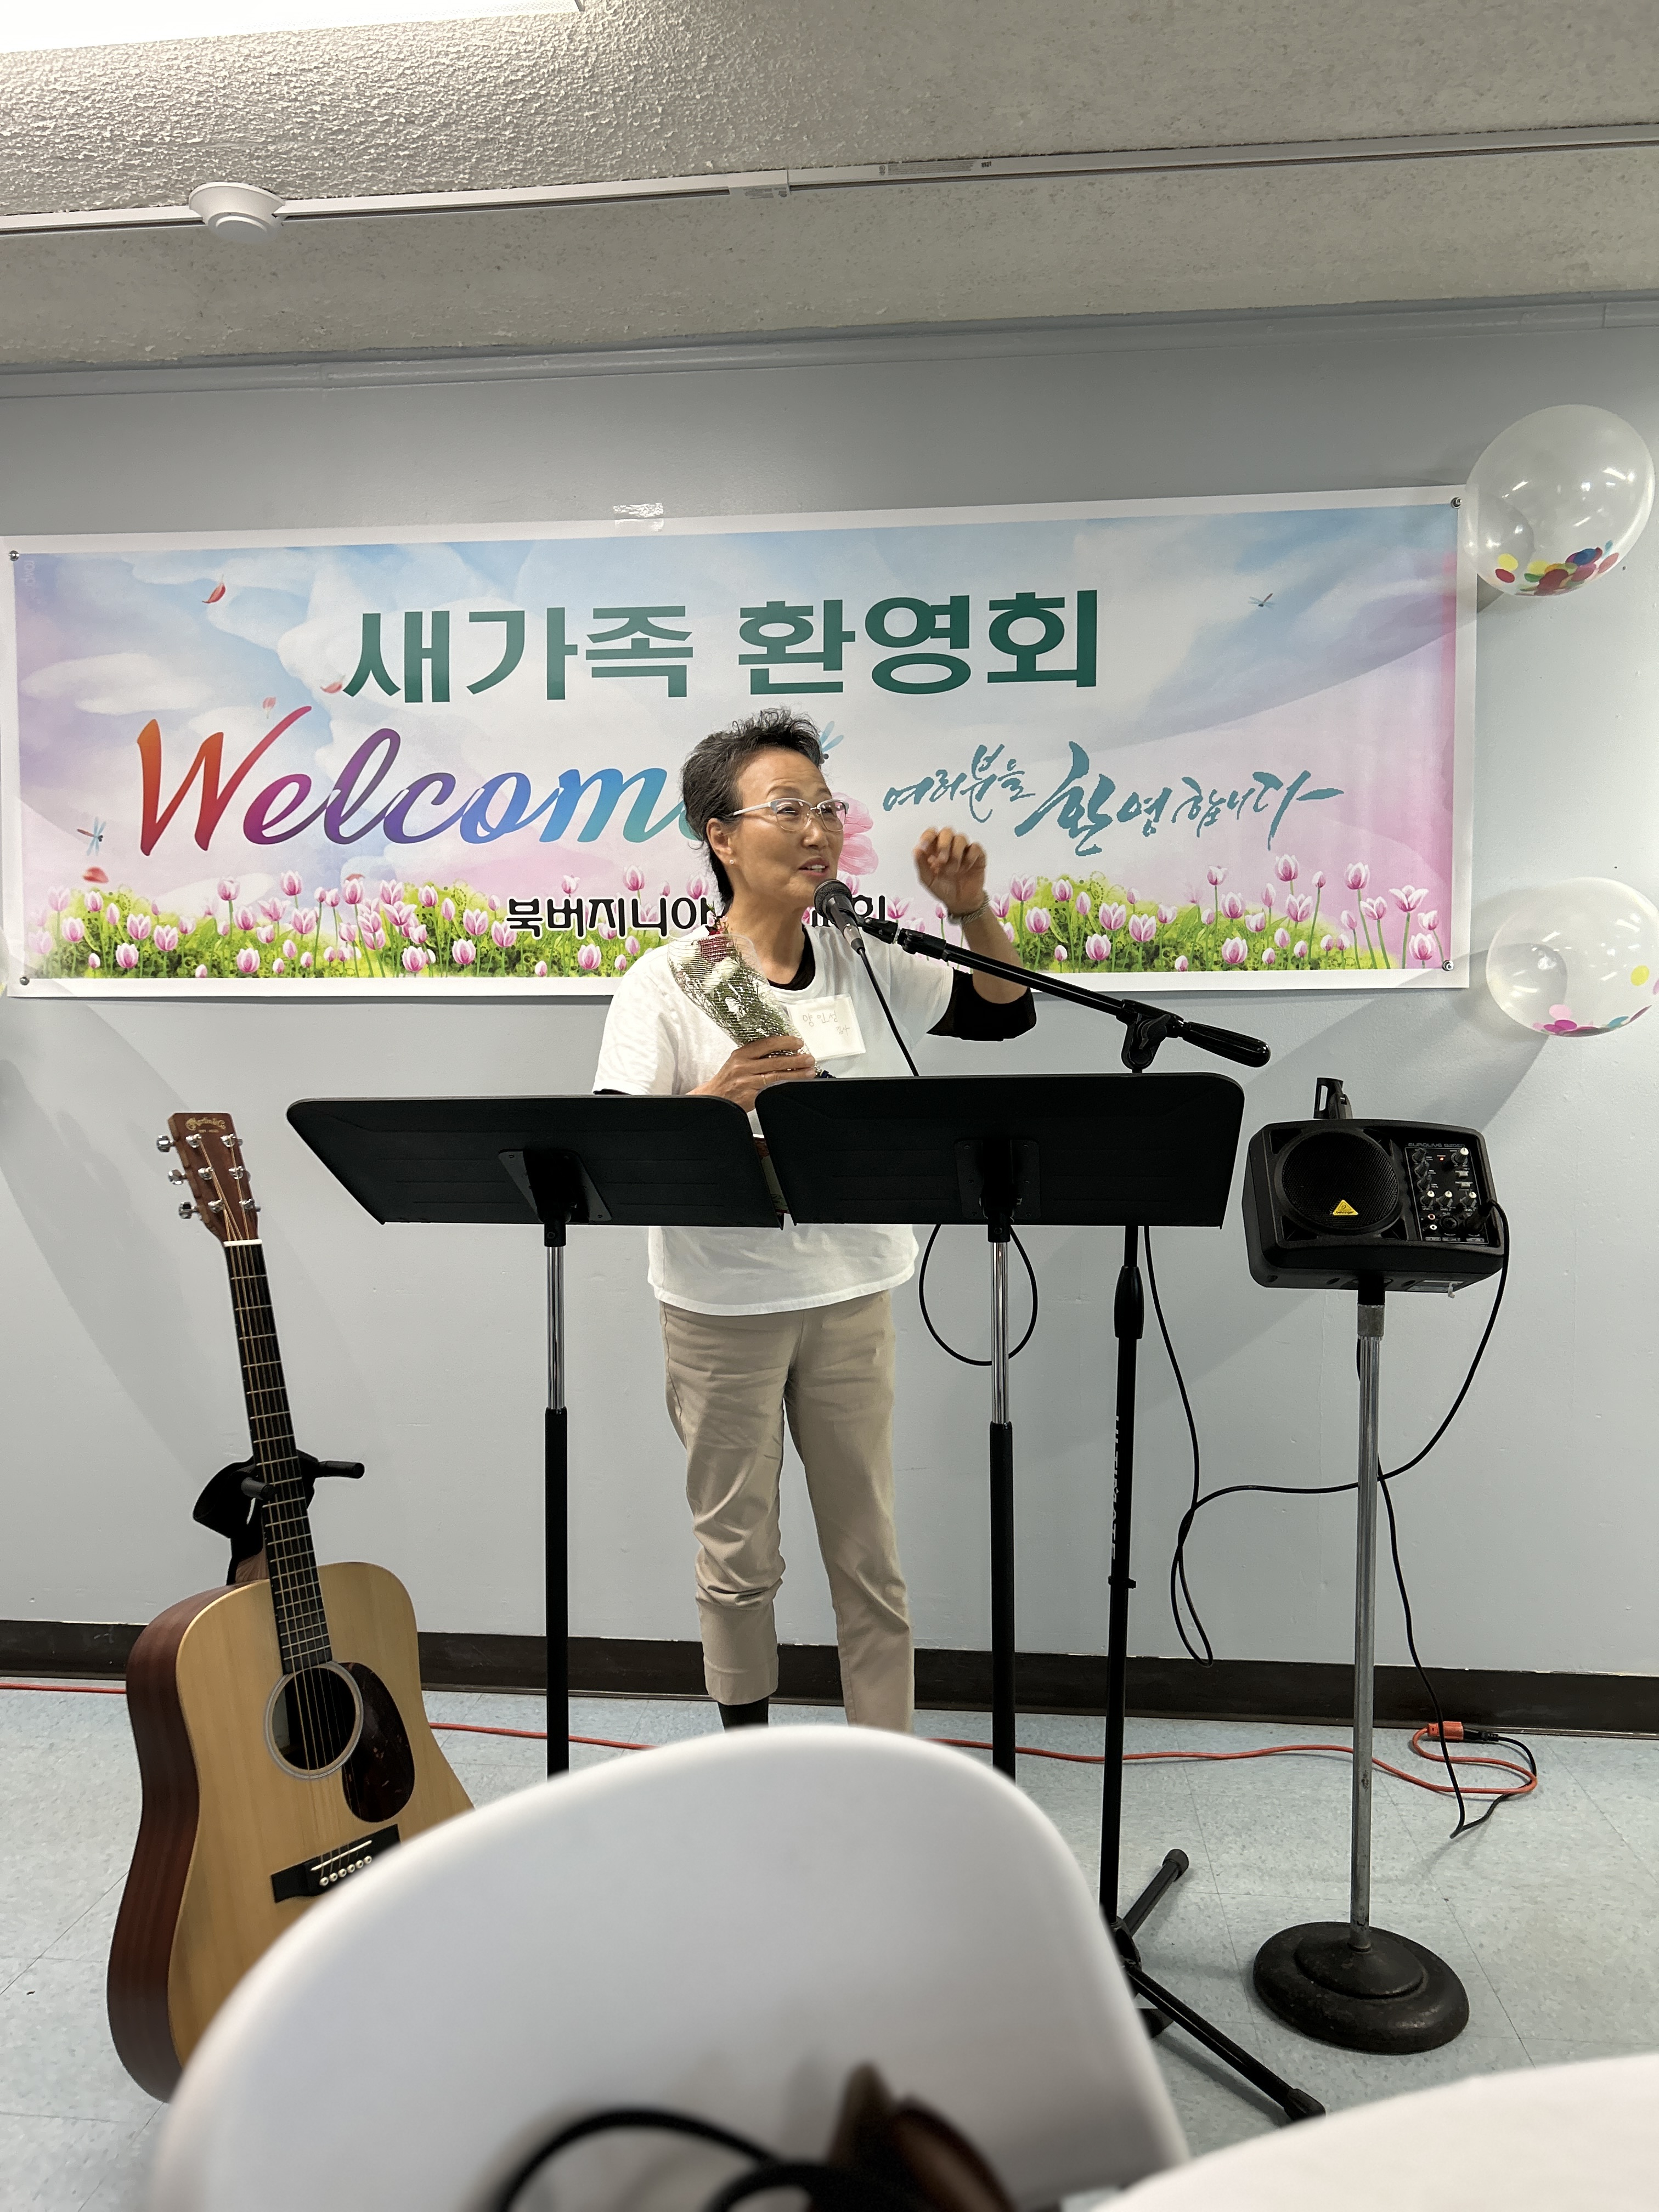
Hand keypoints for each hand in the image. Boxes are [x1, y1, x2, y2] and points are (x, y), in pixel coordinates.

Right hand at [692, 1034, 815, 1111]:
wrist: (714, 1098)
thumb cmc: (727, 1079)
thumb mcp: (737, 1061)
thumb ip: (755, 1054)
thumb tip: (781, 1049)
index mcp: (741, 1054)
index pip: (767, 1044)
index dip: (785, 1042)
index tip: (798, 1042)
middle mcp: (744, 1066)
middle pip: (776, 1061)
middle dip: (796, 1059)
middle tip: (809, 1058)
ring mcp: (747, 1082)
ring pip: (777, 1076)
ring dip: (796, 1074)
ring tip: (809, 1071)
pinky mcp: (751, 1096)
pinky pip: (772, 1090)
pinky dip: (785, 1086)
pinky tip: (795, 1084)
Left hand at [914, 826, 987, 917]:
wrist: (961, 902)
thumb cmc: (943, 889)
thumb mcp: (928, 880)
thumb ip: (921, 864)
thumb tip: (917, 849)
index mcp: (935, 849)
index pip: (931, 833)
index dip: (928, 836)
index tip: (924, 846)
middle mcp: (949, 846)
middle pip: (947, 831)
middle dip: (943, 844)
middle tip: (942, 861)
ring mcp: (964, 849)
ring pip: (961, 838)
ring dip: (955, 854)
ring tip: (953, 870)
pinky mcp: (977, 855)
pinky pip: (975, 847)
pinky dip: (969, 858)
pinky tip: (966, 869)